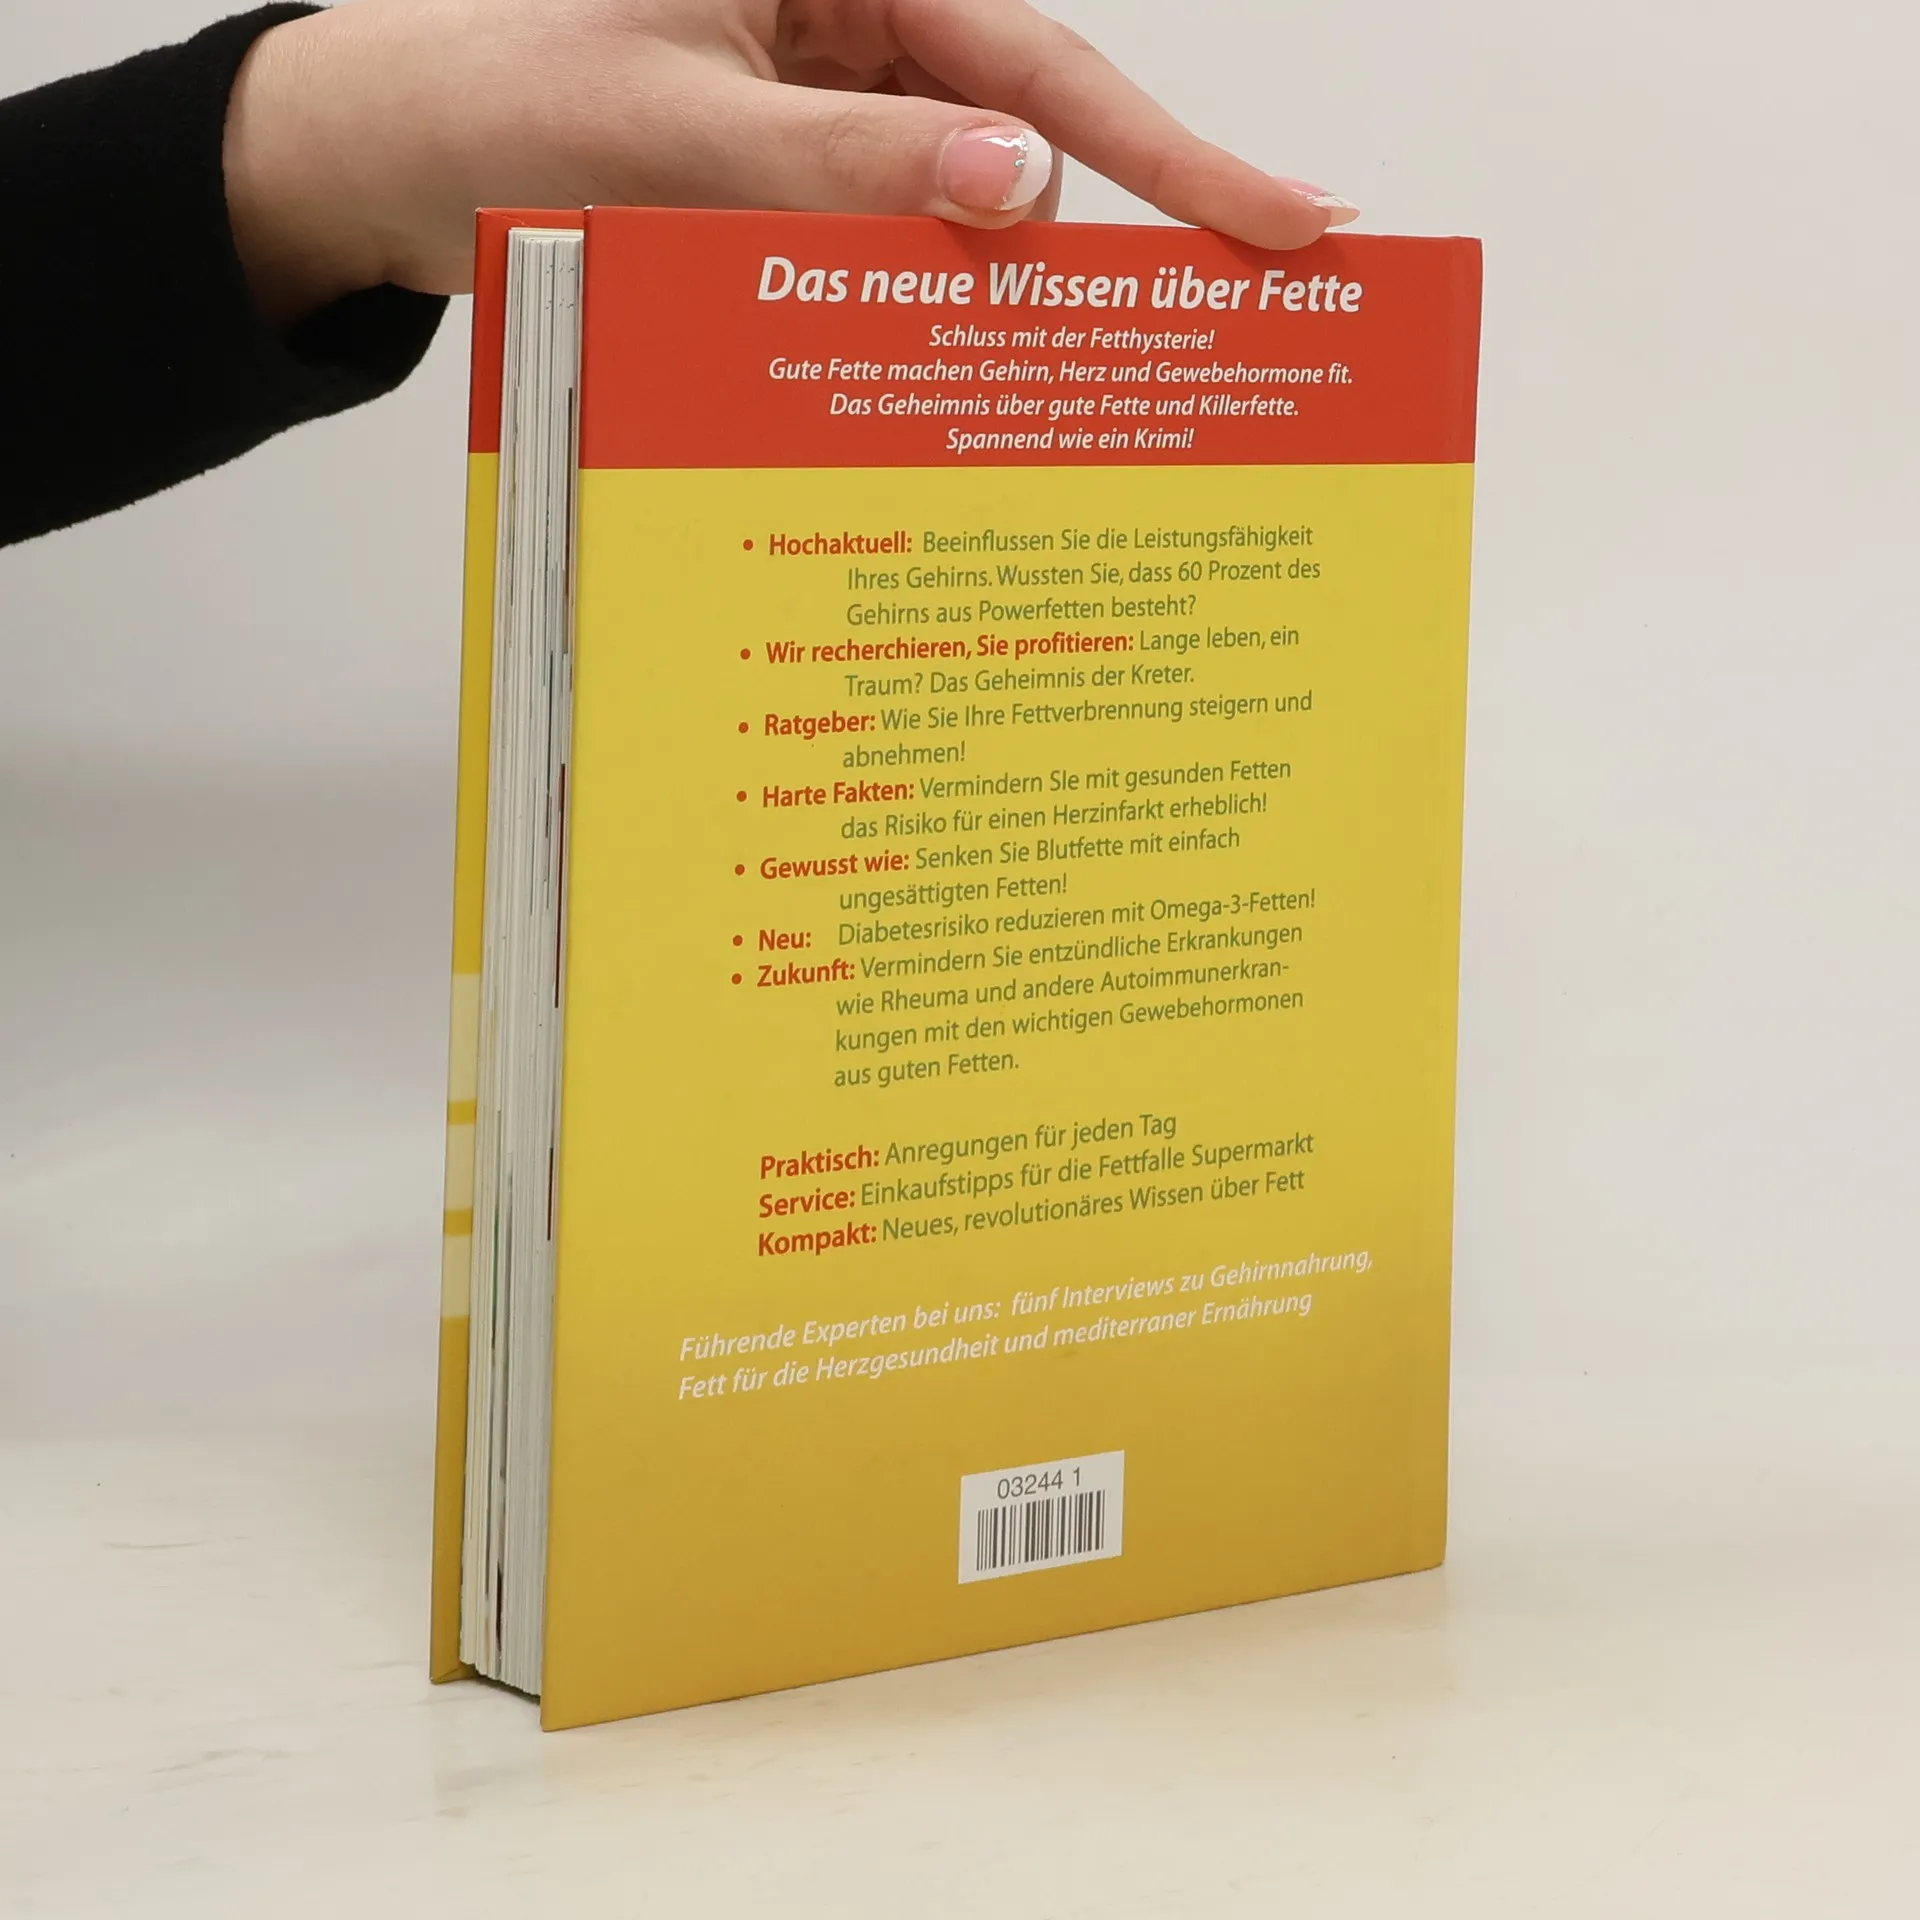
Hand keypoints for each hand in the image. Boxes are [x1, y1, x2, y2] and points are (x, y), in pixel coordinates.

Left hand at [224, 0, 1358, 323]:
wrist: (396, 157)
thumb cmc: (503, 102)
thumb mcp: (681, 133)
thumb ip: (852, 165)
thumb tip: (1018, 190)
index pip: (1041, 64)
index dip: (1175, 155)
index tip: (1289, 224)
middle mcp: (856, 20)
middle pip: (1027, 128)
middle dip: (1106, 237)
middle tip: (1215, 331)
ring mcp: (833, 102)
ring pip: (964, 200)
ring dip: (998, 290)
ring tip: (1074, 385)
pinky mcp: (804, 174)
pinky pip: (898, 237)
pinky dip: (924, 302)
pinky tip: (953, 363)